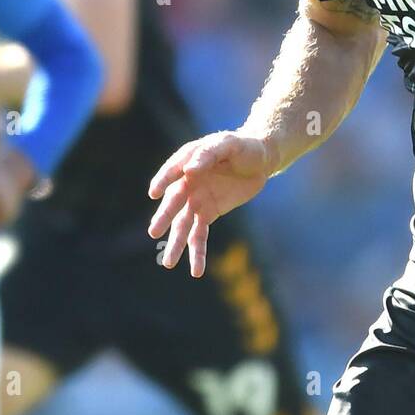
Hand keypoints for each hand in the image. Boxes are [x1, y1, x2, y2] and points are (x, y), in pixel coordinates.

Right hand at [148, 130, 274, 277]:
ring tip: (169, 263)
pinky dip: (197, 252)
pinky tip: (196, 270)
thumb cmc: (242, 146)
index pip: (172, 171)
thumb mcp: (229, 144)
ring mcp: (196, 200)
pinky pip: (199, 235)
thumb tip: (189, 170)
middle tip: (154, 231)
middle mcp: (187, 182)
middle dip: (164, 216)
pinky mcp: (208, 213)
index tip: (154, 193)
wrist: (260, 159)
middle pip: (174, 201)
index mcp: (188, 160)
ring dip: (176, 243)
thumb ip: (208, 154)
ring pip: (183, 224)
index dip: (163, 180)